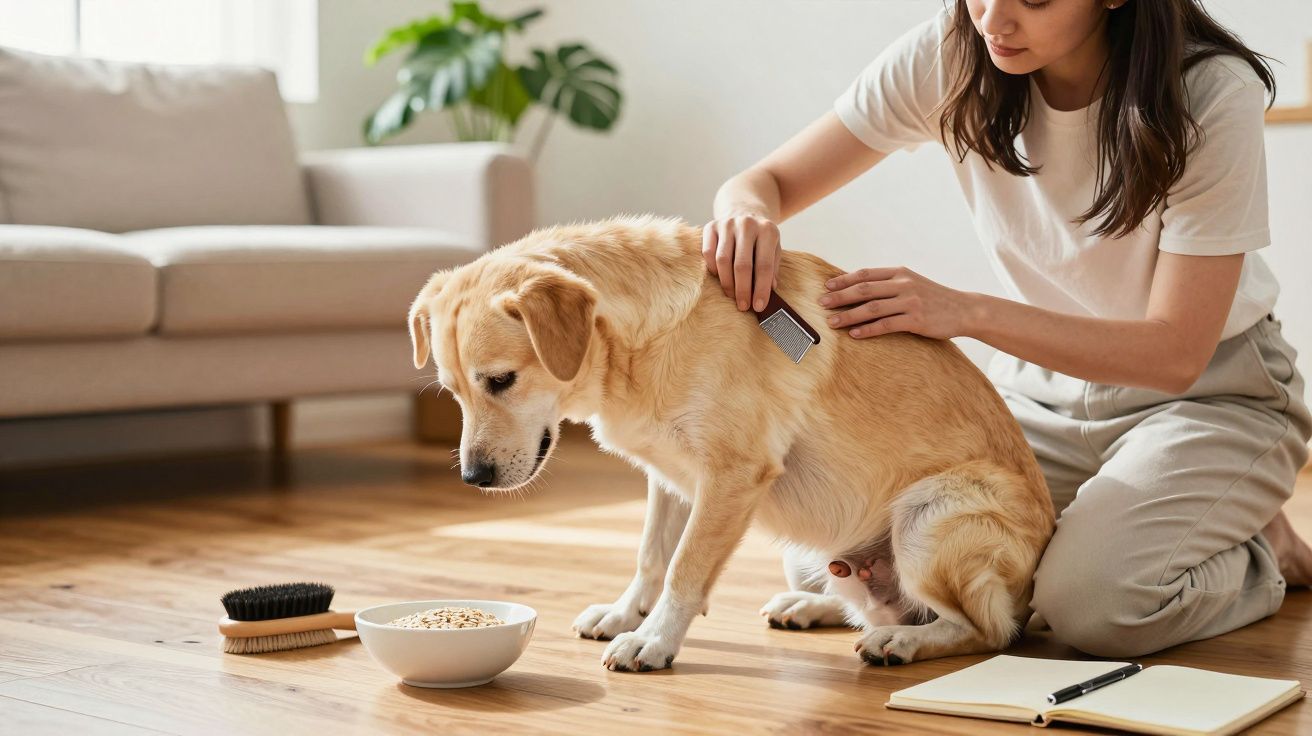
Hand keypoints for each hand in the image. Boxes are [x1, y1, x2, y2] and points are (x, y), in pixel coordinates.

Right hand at [702, 215, 780, 311]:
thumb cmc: (761, 237)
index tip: (759, 306)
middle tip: (743, 306)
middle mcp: (747, 225)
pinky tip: (719, 278)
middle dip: (743, 289)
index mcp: (768, 230)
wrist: (744, 211)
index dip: (761, 288)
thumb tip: (769, 290)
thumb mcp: (774, 248)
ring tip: (732, 295)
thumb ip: (773, 267)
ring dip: (727, 283)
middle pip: (742, 265)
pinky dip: (713, 269)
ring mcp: (727, 224)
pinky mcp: (711, 226)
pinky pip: (708, 253)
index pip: (764, 265)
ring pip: (723, 261)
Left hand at [817, 266, 975, 339]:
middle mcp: (904, 284)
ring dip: (849, 315)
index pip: (866, 274)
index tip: (826, 285)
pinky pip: (886, 325)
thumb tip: (859, 288)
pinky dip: (868, 330)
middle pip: (864, 289)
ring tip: (832, 322)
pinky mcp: (916, 320)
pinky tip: (854, 334)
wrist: (964, 309)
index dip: (844, 279)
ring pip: (872, 308)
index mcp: (900, 273)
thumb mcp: (912, 283)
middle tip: (821, 303)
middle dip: (840, 296)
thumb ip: (889, 284)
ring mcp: (910, 301)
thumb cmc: (934, 298)